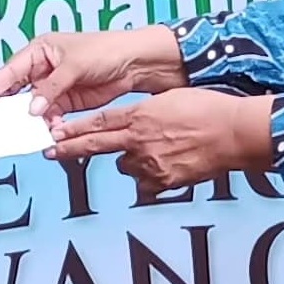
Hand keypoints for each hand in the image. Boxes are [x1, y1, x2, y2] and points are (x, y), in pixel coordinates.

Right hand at [0, 27, 186, 116]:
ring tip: (27, 130)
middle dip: (9, 107)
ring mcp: (53, 87)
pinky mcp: (66, 101)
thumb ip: (51, 88)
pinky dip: (47, 124)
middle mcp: (43, 68)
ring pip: (32, 107)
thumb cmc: (106, 50)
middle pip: (17, 90)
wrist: (133, 64)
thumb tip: (32, 107)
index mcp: (40, 50)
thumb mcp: (74, 66)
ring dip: (31, 119)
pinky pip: (48, 116)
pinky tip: (49, 130)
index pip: (11, 70)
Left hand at [48, 89, 273, 189]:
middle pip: (96, 146)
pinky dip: (152, 178)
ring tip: (160, 151)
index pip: (98, 123)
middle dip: (70, 149)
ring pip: (127, 166)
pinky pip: (147, 183)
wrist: (234, 133)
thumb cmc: (208, 110)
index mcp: (140, 116)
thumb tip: (131, 126)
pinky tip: (170, 166)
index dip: (73, 129)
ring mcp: (150, 164)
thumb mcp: (170, 100)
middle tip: (50, 152)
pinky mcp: (164, 182)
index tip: (54, 133)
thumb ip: (144, 115)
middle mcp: (139, 141)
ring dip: (133, 161)